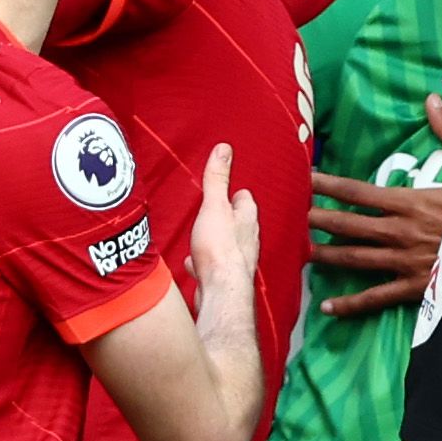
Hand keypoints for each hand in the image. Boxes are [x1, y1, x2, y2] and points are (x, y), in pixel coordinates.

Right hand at [186, 144, 256, 311]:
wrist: (220, 291)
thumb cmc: (219, 248)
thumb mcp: (214, 205)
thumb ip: (217, 179)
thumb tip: (224, 149)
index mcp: (247, 218)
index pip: (246, 199)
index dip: (237, 194)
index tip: (230, 189)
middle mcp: (248, 239)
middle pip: (239, 223)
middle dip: (228, 217)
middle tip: (217, 210)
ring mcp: (237, 260)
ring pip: (227, 245)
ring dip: (217, 240)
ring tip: (205, 235)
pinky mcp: (224, 278)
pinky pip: (213, 265)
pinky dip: (204, 262)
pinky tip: (194, 263)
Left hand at [309, 96, 441, 314]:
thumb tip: (432, 98)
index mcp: (412, 202)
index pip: (359, 191)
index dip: (330, 185)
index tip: (306, 179)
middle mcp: (401, 232)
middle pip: (350, 225)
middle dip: (320, 220)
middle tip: (293, 217)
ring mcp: (405, 262)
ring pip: (356, 259)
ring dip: (327, 255)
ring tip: (303, 252)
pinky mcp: (415, 289)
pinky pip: (377, 298)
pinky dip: (352, 304)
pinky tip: (329, 307)